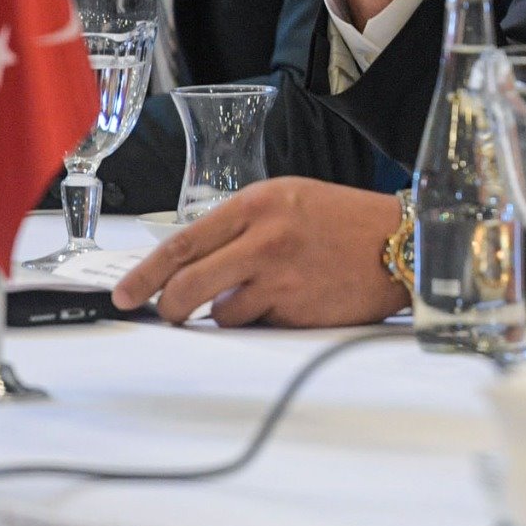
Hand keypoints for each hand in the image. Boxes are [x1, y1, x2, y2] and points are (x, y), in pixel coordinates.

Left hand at [110, 176, 408, 326]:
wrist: (401, 242)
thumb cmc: (343, 220)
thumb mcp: (287, 200)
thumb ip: (238, 226)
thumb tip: (187, 265)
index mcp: (257, 204)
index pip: (182, 243)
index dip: (144, 273)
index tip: (124, 293)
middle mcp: (265, 239)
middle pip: (188, 285)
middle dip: (168, 306)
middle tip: (166, 312)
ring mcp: (281, 278)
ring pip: (221, 313)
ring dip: (229, 310)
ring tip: (267, 289)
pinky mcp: (298, 311)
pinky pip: (258, 325)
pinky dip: (263, 319)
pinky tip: (292, 298)